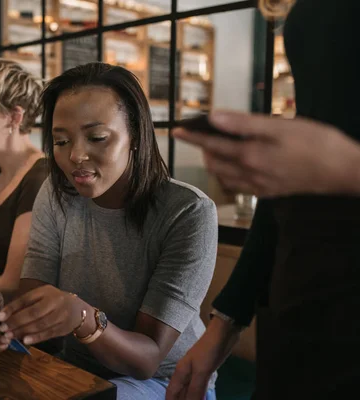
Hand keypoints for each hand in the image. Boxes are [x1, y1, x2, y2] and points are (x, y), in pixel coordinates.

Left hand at [0, 285, 83, 345]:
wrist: (79, 310)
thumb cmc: (54, 301)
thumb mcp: (42, 296)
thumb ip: (26, 303)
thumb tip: (5, 314)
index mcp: (46, 291)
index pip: (26, 299)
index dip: (12, 308)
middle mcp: (54, 301)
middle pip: (33, 313)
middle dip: (16, 322)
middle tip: (2, 329)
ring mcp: (60, 315)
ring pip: (39, 324)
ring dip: (23, 331)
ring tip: (10, 336)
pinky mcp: (63, 328)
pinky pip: (47, 334)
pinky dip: (35, 338)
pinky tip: (25, 340)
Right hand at [166, 318, 240, 399]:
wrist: (222, 335)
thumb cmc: (208, 351)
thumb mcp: (201, 372)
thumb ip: (195, 389)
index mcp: (180, 372)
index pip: (171, 392)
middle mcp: (185, 373)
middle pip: (180, 393)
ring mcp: (195, 372)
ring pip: (189, 391)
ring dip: (190, 399)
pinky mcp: (204, 371)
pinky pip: (198, 388)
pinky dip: (199, 395)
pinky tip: (202, 399)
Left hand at [173, 110, 359, 196]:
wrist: (343, 171)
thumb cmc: (316, 143)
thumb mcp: (279, 125)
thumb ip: (243, 122)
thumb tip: (214, 117)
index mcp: (250, 155)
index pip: (211, 144)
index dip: (192, 136)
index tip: (176, 130)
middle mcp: (249, 175)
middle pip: (214, 162)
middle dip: (204, 148)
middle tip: (204, 133)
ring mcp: (258, 187)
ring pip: (224, 176)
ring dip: (216, 162)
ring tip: (219, 146)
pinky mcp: (268, 193)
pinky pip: (239, 186)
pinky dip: (230, 175)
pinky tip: (237, 165)